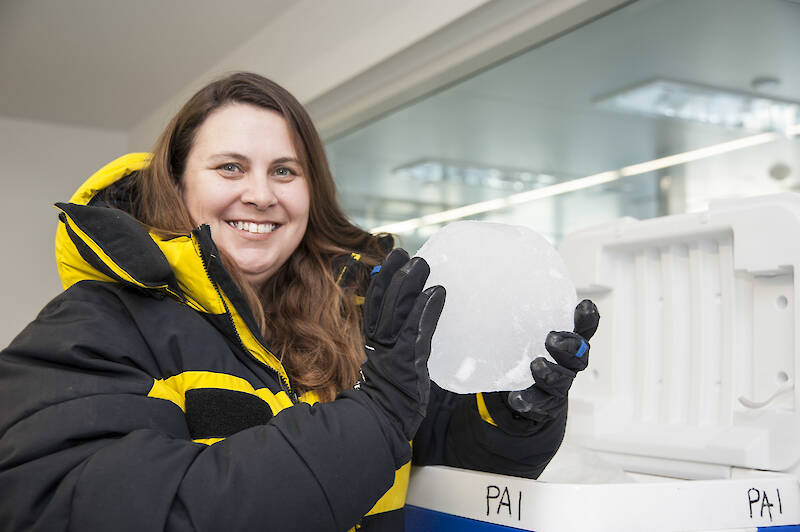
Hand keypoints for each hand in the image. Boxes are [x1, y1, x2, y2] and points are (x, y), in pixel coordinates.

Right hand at [357, 249, 445, 442]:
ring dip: (410, 285)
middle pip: (386, 301)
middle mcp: (381, 341)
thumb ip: (401, 339)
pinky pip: (416, 331)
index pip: (376, 302)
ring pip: (398, 310)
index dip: (384, 278)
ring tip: (422, 265)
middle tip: (408, 255)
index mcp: (375, 340)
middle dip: (396, 275)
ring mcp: (393, 350)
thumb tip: (415, 317)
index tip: (393, 258)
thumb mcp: (392, 362)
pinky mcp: (407, 360)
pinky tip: (436, 294)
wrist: (383, 420)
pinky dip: (425, 311)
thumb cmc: (392, 394)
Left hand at [483, 300, 598, 429]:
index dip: (587, 319)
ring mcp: (559, 384)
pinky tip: (518, 397)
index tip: (584, 306)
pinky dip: (529, 400)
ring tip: (536, 365)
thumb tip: (493, 289)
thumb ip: (521, 315)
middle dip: (569, 347)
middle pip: (579, 355)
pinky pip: (540, 403)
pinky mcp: (545, 403)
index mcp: (568, 342)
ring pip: (562, 380)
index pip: (585, 328)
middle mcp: (569, 363)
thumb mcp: (528, 332)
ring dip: (550, 372)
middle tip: (551, 338)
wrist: (527, 394)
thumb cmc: (529, 354)